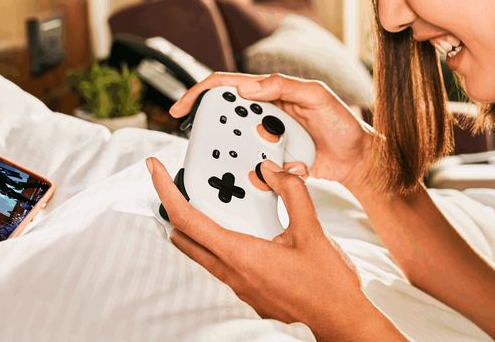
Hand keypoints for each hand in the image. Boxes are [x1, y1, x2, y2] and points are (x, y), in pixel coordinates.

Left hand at [148, 156, 401, 340]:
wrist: (339, 323)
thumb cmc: (327, 286)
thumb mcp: (311, 231)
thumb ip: (292, 194)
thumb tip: (275, 170)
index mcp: (240, 255)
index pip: (188, 219)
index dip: (166, 191)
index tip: (155, 170)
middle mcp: (232, 273)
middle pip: (185, 236)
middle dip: (173, 207)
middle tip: (174, 181)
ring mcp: (238, 286)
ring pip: (201, 251)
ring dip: (195, 225)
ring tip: (204, 199)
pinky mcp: (248, 292)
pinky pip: (220, 261)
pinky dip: (216, 239)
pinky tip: (237, 227)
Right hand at [169, 72, 373, 187]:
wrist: (358, 159)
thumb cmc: (341, 123)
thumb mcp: (317, 96)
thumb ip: (283, 86)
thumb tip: (245, 87)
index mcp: (269, 93)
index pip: (227, 86)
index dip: (200, 93)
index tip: (181, 107)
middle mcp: (263, 115)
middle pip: (225, 118)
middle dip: (212, 131)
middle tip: (206, 145)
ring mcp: (265, 139)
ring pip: (236, 147)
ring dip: (234, 157)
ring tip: (246, 164)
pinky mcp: (271, 163)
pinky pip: (251, 168)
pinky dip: (252, 174)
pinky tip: (262, 180)